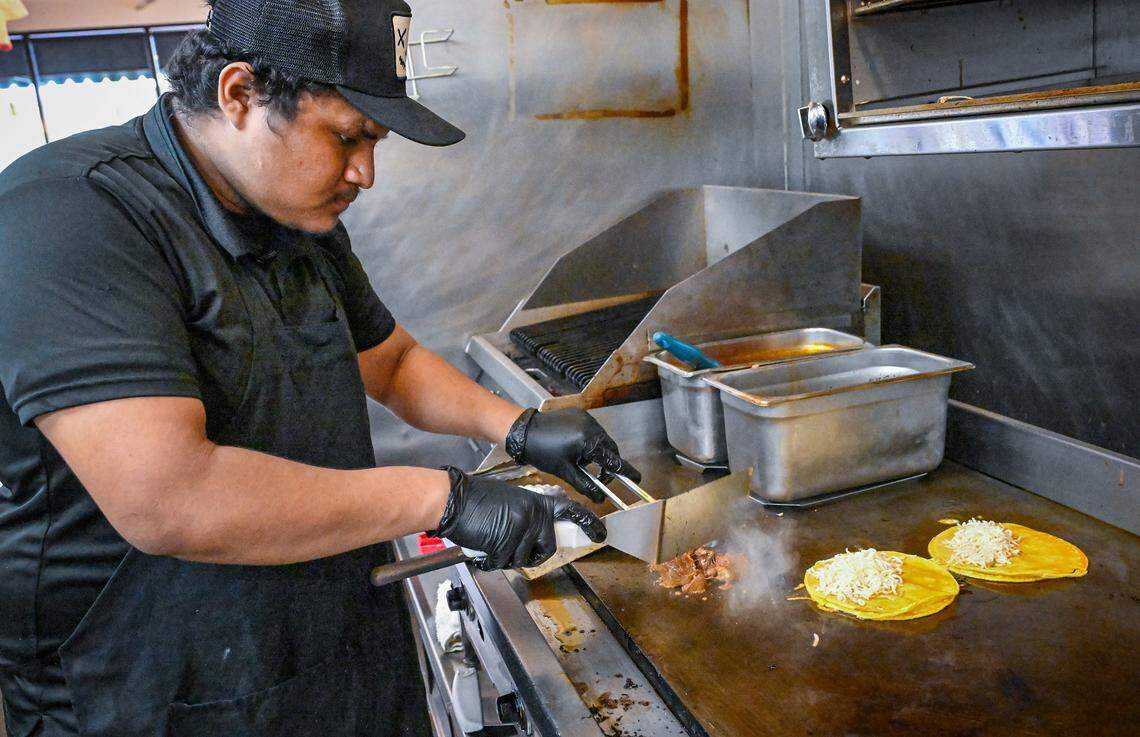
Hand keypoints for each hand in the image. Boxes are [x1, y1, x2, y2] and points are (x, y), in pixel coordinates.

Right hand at [431, 467, 605, 570]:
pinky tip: (485, 547)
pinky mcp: (507, 541)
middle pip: (549, 548)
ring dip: (509, 557)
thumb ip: (529, 515)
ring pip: (525, 559)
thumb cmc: (477, 500)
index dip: (587, 524)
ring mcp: (522, 528)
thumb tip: (538, 534)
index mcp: (538, 502)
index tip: (600, 534)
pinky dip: (494, 561)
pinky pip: (506, 562)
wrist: (454, 499)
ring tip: (494, 542)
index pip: (570, 511)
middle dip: (534, 555)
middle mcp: (534, 515)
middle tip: (515, 548)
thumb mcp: (512, 501)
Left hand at [505, 408, 641, 502]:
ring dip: (598, 452)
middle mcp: (592, 426)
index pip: (613, 460)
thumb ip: (586, 484)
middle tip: (602, 478)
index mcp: (589, 441)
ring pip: (602, 439)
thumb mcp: (565, 471)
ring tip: (583, 462)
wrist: (524, 431)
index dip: (626, 471)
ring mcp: (586, 418)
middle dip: (608, 463)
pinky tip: (577, 449)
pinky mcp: (579, 413)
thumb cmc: (542, 451)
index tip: (637, 479)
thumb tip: (600, 498)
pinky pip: (592, 430)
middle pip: (610, 448)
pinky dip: (590, 441)